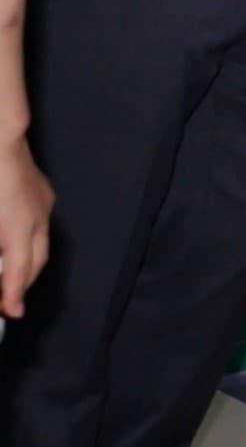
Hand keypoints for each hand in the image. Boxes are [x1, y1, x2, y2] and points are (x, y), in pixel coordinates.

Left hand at [0, 134, 48, 317]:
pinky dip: (28, 242)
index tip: (11, 312)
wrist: (1, 134)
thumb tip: (2, 263)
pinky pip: (39, 226)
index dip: (13, 293)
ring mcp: (41, 201)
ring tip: (11, 280)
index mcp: (18, 224)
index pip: (18, 269)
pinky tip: (14, 245)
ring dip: (27, 264)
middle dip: (23, 284)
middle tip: (10, 303)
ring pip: (40, 243)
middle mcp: (36, 216)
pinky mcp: (40, 191)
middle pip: (36, 260)